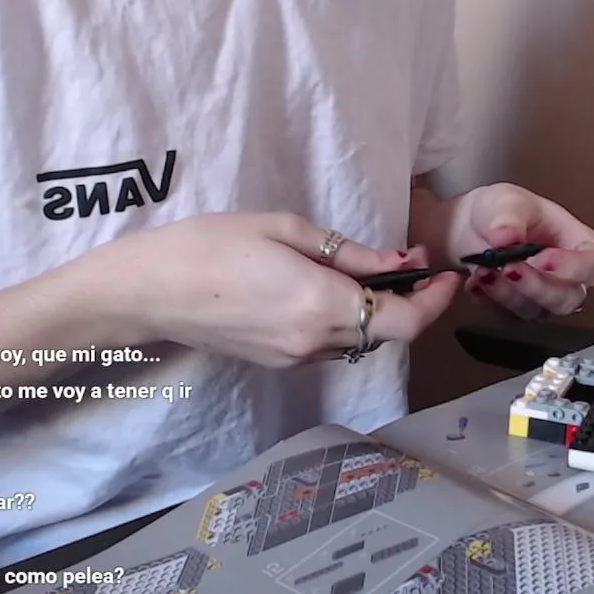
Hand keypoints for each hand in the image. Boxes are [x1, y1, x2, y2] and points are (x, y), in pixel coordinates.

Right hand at [119, 213, 460, 366]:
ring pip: (359, 343)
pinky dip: (346, 323)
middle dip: (409, 303)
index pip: (405, 320)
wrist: (148, 291)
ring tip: (369, 275)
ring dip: (376, 315)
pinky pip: (329, 346)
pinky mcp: (277, 363)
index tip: (445, 274)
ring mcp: (294, 359)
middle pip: (386, 335)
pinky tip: (330, 293)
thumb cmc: (207, 246)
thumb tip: (396, 263)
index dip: (435, 301)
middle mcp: (313, 342)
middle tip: (410, 265)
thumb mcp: (282, 230)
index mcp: (320, 304)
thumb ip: (346, 252)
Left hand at [442, 183, 593, 317]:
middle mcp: (565, 274)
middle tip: (509, 267)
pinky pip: (507, 316)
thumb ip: (508, 216)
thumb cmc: (501, 210)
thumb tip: (507, 236)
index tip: (543, 258)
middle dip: (536, 286)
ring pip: (536, 310)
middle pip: (569, 298)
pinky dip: (489, 299)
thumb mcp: (505, 200)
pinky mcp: (518, 308)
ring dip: (507, 294)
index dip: (576, 268)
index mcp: (577, 242)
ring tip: (484, 269)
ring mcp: (542, 295)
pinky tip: (476, 280)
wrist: (469, 226)